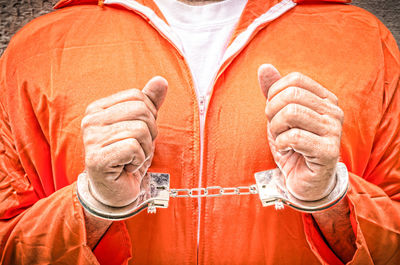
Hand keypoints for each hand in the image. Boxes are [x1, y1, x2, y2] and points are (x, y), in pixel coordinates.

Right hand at [81, 76, 167, 206]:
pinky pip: (134, 148)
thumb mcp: (142, 126)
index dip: (149, 115)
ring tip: (132, 159)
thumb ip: (149, 103)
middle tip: (137, 149)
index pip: (138, 96)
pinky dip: (138, 161)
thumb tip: (160, 80)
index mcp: (98, 108)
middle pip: (141, 110)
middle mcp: (90, 120)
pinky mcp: (97, 158)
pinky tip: (127, 168)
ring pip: (140, 130)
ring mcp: (91, 139)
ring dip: (145, 149)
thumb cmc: (127, 157)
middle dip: (150, 133)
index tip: (139, 134)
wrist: (114, 190)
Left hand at [258, 65, 343, 200]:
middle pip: (291, 95)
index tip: (273, 112)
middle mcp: (334, 111)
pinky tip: (288, 150)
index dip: (275, 94)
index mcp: (325, 98)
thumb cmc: (292, 145)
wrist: (302, 179)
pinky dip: (281, 143)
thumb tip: (264, 67)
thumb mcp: (278, 115)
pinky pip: (294, 136)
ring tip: (282, 139)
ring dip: (276, 128)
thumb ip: (273, 92)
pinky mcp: (329, 151)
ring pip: (291, 113)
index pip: (294, 80)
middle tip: (275, 128)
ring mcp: (334, 131)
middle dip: (272, 112)